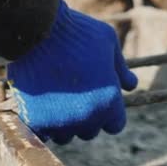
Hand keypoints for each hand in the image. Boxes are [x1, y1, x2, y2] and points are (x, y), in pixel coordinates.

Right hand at [7, 0, 137, 143]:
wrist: (38, 30)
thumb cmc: (77, 33)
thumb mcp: (108, 43)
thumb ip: (121, 69)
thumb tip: (131, 86)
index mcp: (109, 101)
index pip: (115, 125)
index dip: (108, 114)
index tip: (99, 102)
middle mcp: (87, 117)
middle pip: (90, 131)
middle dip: (85, 117)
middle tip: (74, 96)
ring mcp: (60, 122)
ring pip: (65, 135)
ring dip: (63, 123)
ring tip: (55, 99)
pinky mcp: (36, 122)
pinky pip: (43, 134)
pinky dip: (42, 124)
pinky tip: (40, 107)